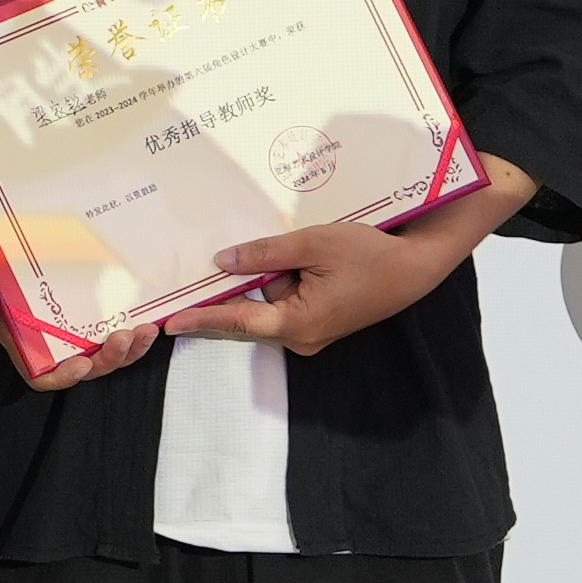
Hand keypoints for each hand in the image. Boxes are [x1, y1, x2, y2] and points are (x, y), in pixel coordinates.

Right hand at [0, 232, 148, 390]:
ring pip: (106, 352)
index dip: (62, 377)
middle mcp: (50, 337)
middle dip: (110, 360)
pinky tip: (149, 314)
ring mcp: (74, 324)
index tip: (81, 364)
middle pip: (84, 367)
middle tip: (126, 337)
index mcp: (21, 336)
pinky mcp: (92, 307)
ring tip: (146, 330)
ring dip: (130, 349)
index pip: (40, 374)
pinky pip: (115, 327)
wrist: (4, 231)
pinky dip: (134, 329)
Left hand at [198, 147, 529, 356]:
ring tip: (206, 276)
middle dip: (213, 307)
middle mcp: (300, 337)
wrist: (413, 269)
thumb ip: (266, 254)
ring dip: (241, 296)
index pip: (237, 322)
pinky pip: (279, 309)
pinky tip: (249, 272)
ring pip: (262, 314)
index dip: (200, 320)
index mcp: (298, 322)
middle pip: (245, 322)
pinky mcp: (317, 323)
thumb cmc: (368, 254)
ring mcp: (310, 334)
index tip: (168, 322)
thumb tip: (223, 262)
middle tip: (172, 298)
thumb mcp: (313, 245)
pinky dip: (263, 293)